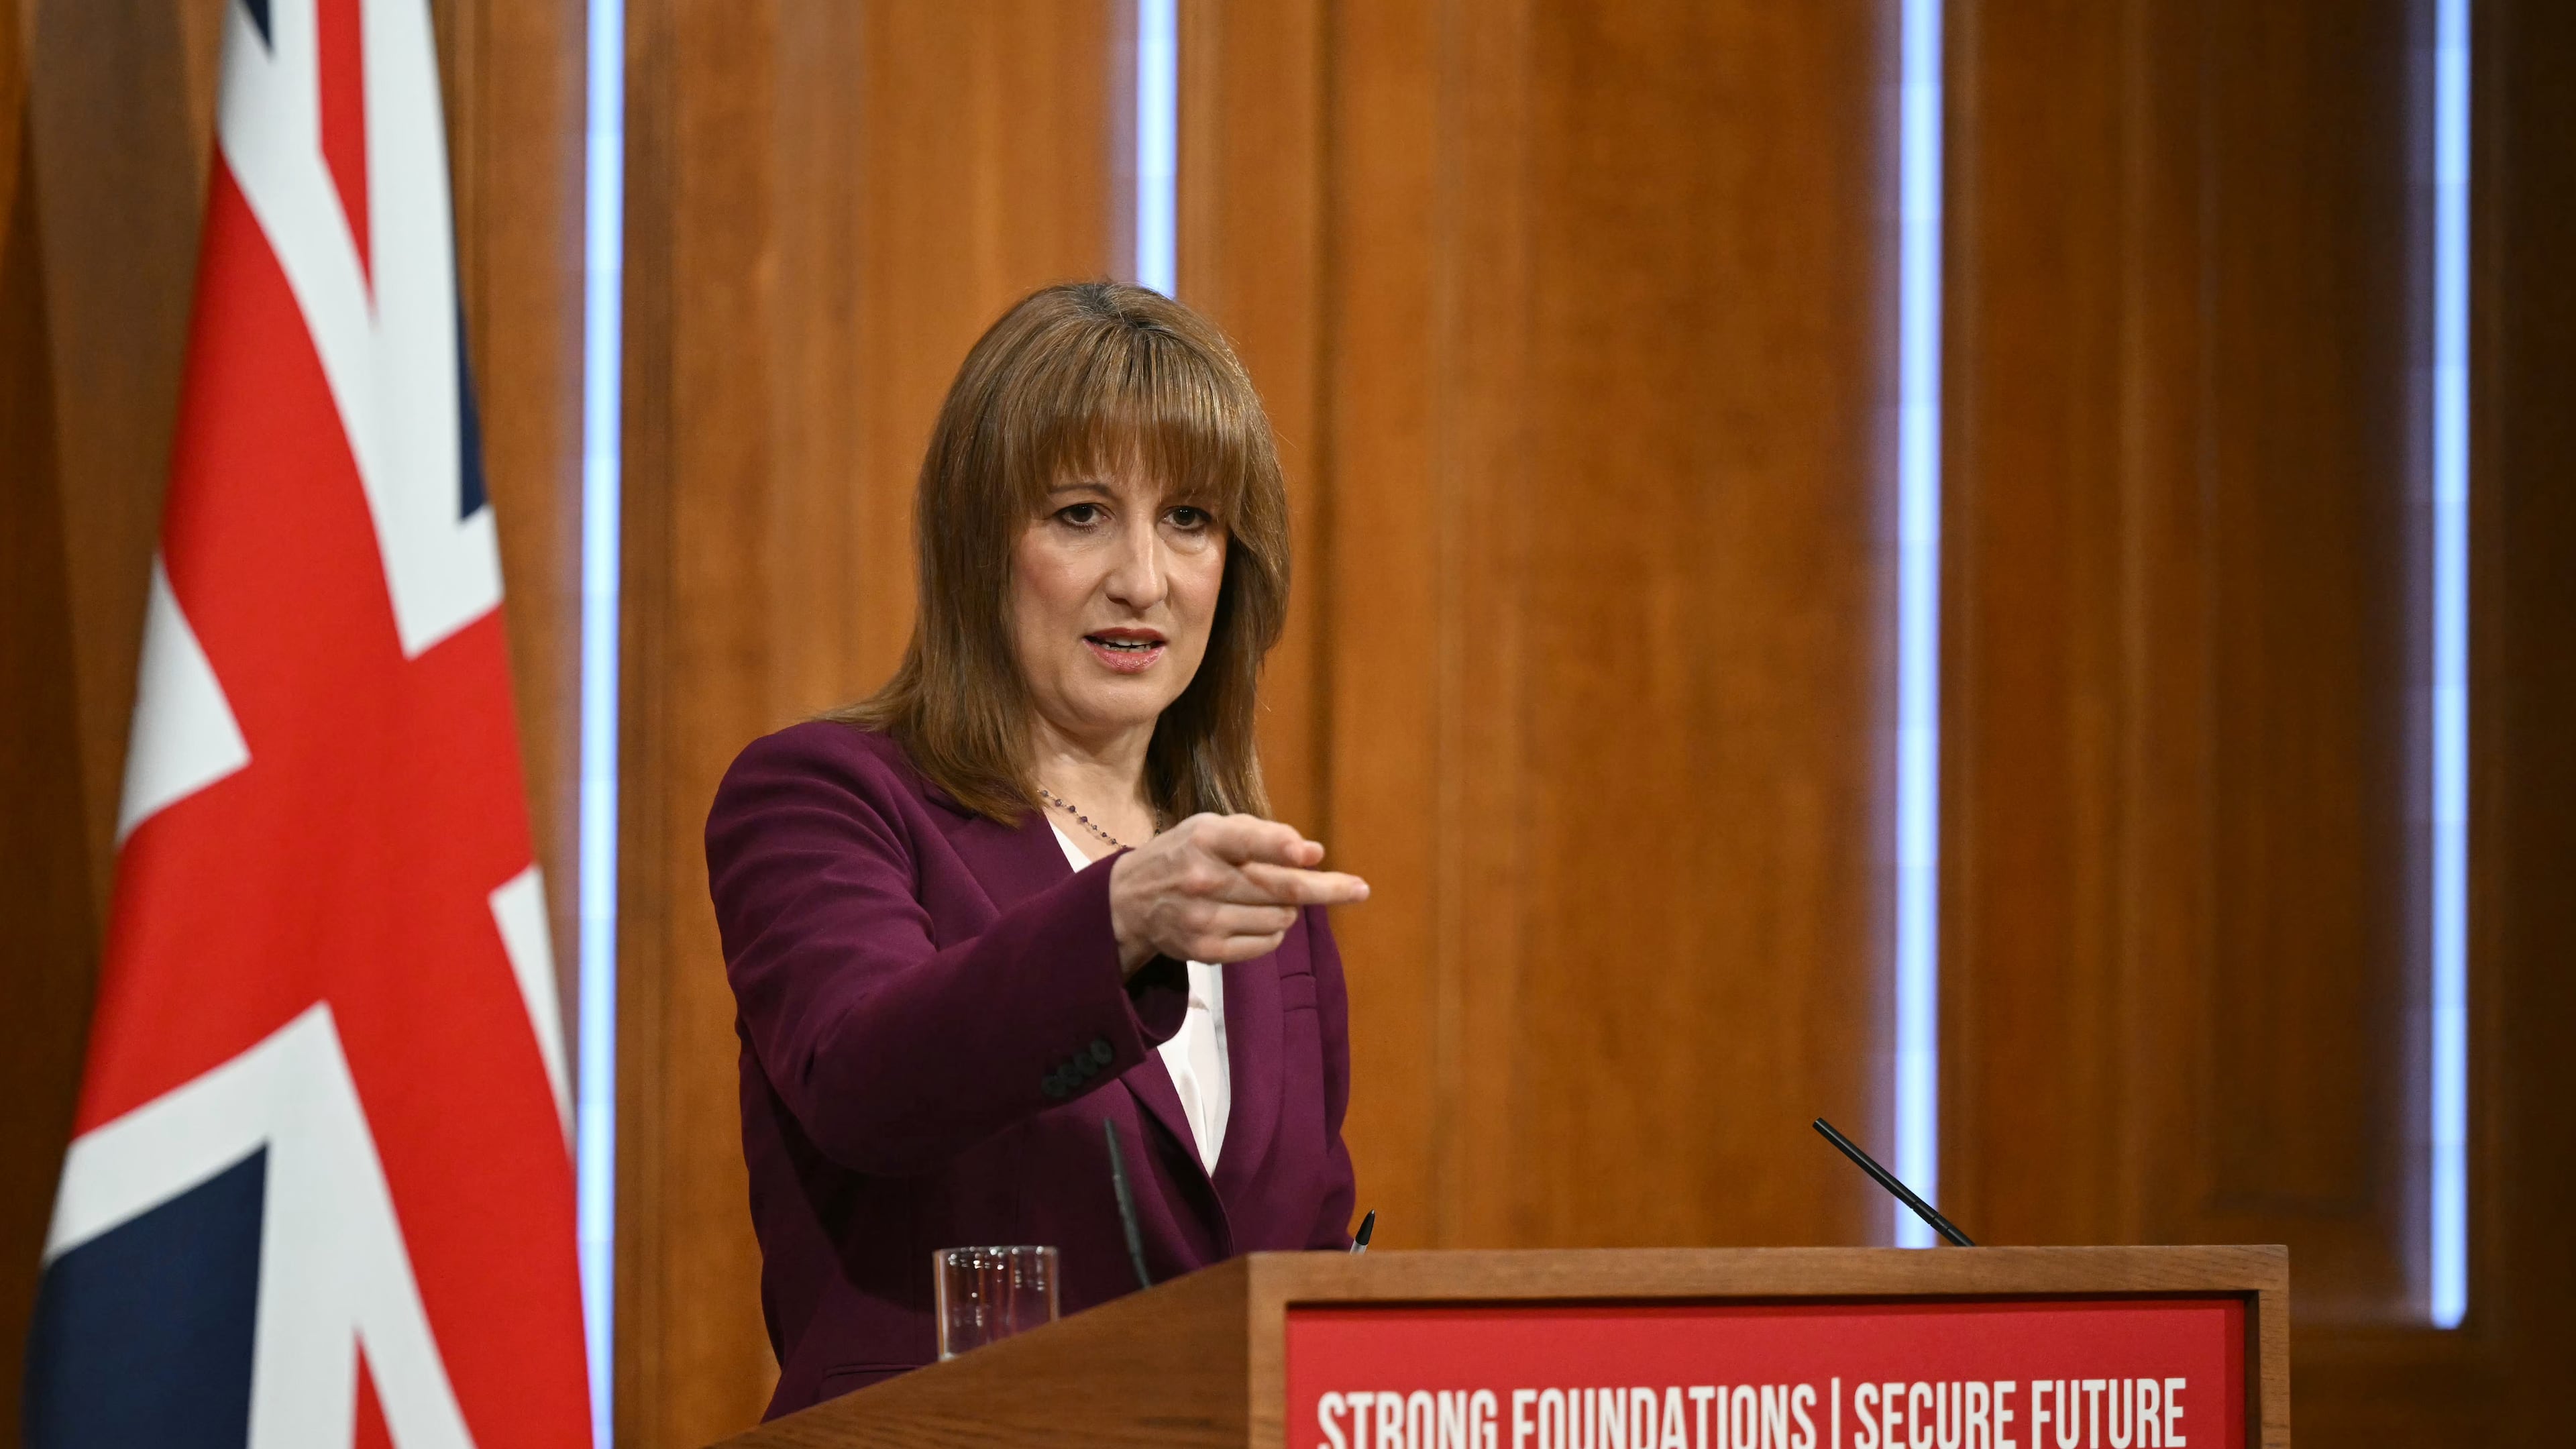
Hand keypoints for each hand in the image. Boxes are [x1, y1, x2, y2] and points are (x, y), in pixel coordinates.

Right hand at [1107, 814, 1369, 971]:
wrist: (1130, 901)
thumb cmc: (1185, 854)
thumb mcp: (1212, 829)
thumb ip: (1261, 834)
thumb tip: (1313, 854)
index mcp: (1205, 840)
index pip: (1246, 842)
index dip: (1280, 847)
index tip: (1310, 853)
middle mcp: (1203, 879)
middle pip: (1282, 889)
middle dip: (1327, 888)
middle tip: (1359, 889)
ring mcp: (1204, 919)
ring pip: (1282, 919)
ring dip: (1290, 908)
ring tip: (1269, 897)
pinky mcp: (1207, 951)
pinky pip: (1267, 945)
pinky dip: (1275, 933)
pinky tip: (1256, 919)